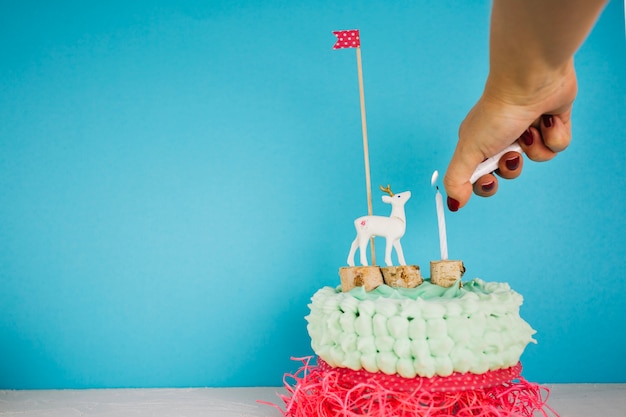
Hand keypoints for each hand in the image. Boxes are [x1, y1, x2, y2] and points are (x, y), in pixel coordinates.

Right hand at [443, 61, 577, 210]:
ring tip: (529, 130)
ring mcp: (528, 129)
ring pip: (537, 158)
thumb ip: (457, 179)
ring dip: (535, 148)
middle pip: (509, 170)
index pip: (480, 176)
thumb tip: (454, 204)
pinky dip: (554, 135)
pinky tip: (546, 119)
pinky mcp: (552, 122)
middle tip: (512, 154)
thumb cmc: (497, 114)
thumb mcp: (468, 151)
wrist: (530, 82)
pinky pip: (557, 144)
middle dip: (512, 166)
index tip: (489, 180)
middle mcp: (502, 137)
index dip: (486, 183)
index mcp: (478, 143)